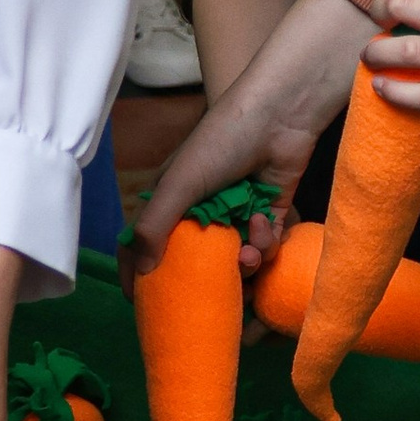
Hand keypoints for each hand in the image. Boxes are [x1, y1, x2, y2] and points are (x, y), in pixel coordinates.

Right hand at [131, 0, 370, 263]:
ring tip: (249, 253)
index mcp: (171, 198)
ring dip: (244, 262)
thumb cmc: (219, 143)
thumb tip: (142, 275)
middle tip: (215, 287)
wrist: (279, 116)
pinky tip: (264, 223)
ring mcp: (236, 213)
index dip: (139, 273)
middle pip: (196, 261)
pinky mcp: (268, 213)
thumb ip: (154, 228)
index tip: (143, 304)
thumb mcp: (178, 184)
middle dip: (208, 276)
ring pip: (235, 260)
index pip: (144, 242)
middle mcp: (201, 209)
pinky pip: (265, 247)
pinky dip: (266, 243)